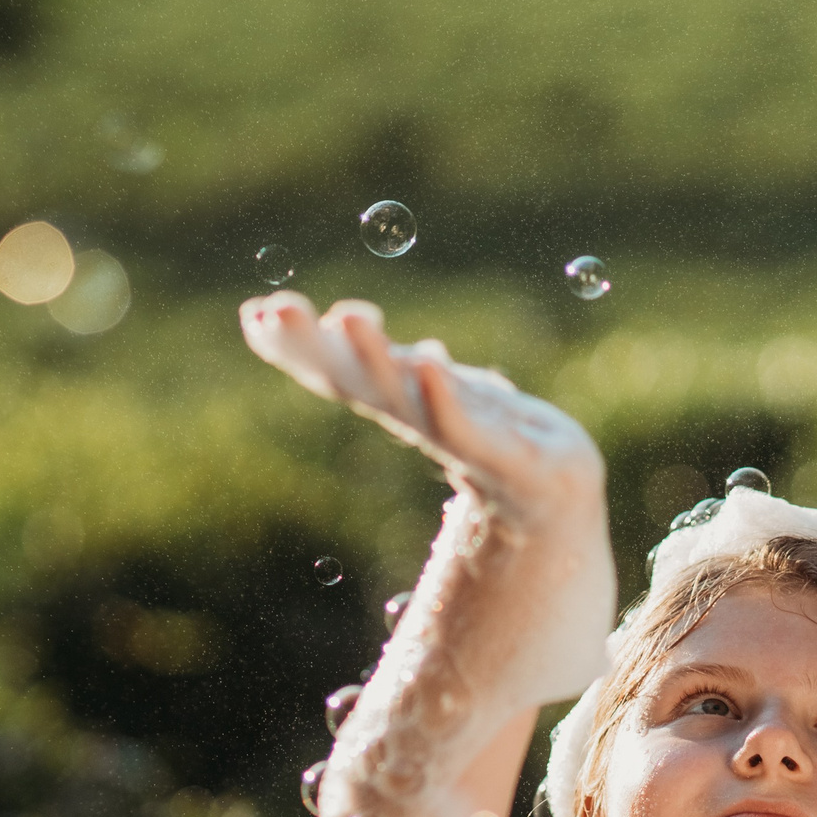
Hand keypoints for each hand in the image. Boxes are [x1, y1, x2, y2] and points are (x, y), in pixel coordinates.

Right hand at [240, 291, 601, 519]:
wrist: (563, 506)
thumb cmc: (503, 448)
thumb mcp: (456, 398)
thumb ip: (419, 375)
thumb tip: (381, 342)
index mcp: (402, 403)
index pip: (343, 370)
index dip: (298, 346)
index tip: (253, 314)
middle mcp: (422, 420)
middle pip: (360, 379)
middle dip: (314, 346)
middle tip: (272, 310)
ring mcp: (461, 440)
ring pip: (407, 396)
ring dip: (374, 358)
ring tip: (349, 315)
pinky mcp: (506, 458)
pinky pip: (467, 427)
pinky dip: (444, 397)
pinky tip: (427, 362)